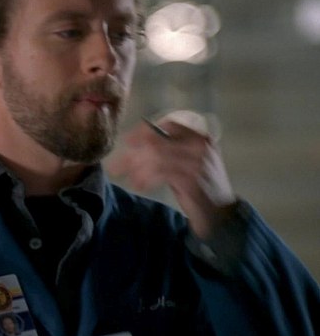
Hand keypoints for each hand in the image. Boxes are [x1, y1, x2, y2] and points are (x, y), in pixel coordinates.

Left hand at [107, 118, 237, 238]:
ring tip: (126, 177)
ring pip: (157, 158)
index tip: (127, 140)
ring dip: (136, 168)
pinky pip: (162, 174)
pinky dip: (147, 179)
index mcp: (200, 137)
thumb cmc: (200, 185)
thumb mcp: (186, 161)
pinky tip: (139, 185)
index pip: (170, 123)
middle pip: (159, 142)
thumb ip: (167, 149)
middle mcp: (201, 146)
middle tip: (114, 166)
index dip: (145, 130)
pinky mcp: (193, 181)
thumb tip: (134, 143)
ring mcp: (199, 163)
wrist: (222, 212)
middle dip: (133, 154)